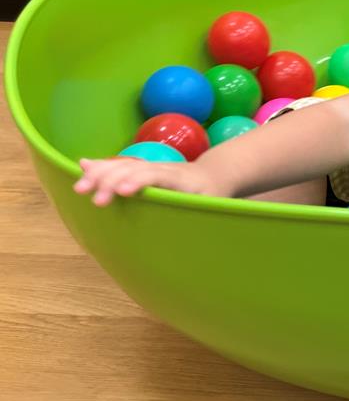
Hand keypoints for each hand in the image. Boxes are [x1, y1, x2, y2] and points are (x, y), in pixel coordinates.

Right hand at [73, 157, 222, 206]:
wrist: (216, 173)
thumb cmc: (213, 197)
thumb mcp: (211, 205)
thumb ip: (198, 213)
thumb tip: (188, 235)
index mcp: (181, 179)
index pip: (158, 175)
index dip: (141, 181)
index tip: (124, 191)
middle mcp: (164, 168)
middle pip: (135, 169)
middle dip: (113, 182)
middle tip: (96, 200)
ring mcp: (153, 166)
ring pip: (124, 165)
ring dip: (101, 175)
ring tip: (80, 188)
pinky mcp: (144, 169)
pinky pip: (121, 165)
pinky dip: (102, 167)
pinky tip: (83, 167)